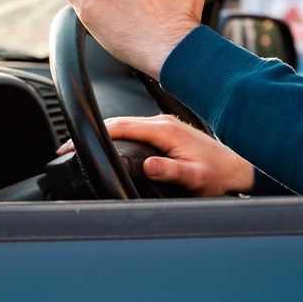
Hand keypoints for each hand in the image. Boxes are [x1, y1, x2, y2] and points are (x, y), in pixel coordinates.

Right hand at [58, 115, 255, 195]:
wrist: (237, 167)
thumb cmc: (218, 174)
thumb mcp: (196, 178)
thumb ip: (172, 171)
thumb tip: (149, 166)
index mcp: (165, 131)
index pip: (120, 126)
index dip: (93, 133)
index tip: (71, 143)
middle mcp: (162, 124)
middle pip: (118, 123)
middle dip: (90, 133)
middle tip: (64, 147)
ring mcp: (163, 127)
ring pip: (125, 126)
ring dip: (103, 134)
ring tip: (79, 147)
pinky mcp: (165, 133)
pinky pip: (134, 131)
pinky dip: (116, 136)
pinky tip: (107, 146)